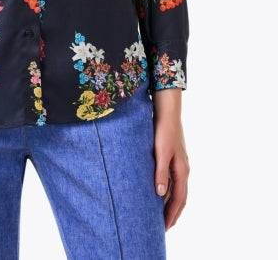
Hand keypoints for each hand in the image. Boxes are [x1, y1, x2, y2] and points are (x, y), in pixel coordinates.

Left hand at [152, 89, 189, 230]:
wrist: (167, 111)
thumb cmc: (164, 130)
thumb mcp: (161, 152)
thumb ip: (161, 173)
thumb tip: (160, 195)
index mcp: (182, 171)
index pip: (178, 200)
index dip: (172, 215)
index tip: (164, 228)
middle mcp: (182, 169)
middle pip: (180, 198)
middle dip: (172, 214)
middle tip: (163, 228)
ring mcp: (179, 163)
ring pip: (176, 189)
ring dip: (170, 204)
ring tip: (160, 215)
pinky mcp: (173, 157)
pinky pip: (172, 180)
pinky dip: (167, 191)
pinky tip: (158, 192)